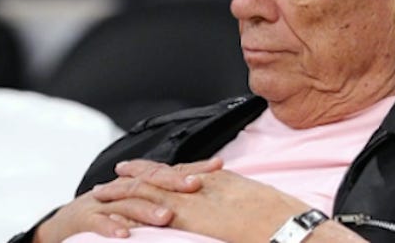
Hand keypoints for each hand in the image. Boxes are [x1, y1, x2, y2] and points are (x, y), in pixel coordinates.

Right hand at [33, 158, 222, 242]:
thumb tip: (206, 200)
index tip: (219, 165)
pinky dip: (111, 227)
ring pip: (129, 202)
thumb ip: (168, 201)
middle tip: (196, 184)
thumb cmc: (111, 213)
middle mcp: (125, 187)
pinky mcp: (85, 218)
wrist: (65, 222)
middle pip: (152, 180)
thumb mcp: (141, 205)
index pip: (172, 172)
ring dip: (148, 209)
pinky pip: (98, 222)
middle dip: (174, 181)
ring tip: (166, 216)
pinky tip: (124, 235)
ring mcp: (105, 202)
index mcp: (141, 183)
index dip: (195, 167)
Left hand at [93, 169, 368, 242]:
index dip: (160, 169)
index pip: (183, 170)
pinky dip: (132, 208)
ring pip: (151, 189)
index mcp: (221, 180)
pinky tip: (116, 212)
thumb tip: (230, 207)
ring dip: (124, 190)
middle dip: (135, 174)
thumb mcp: (257, 201)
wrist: (291, 227)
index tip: (144, 168)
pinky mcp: (192, 218)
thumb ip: (237, 199)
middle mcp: (205, 185)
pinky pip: (154, 209)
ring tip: (103, 192)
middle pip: (161, 175)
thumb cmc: (283, 220)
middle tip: (114, 174)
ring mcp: (197, 200)